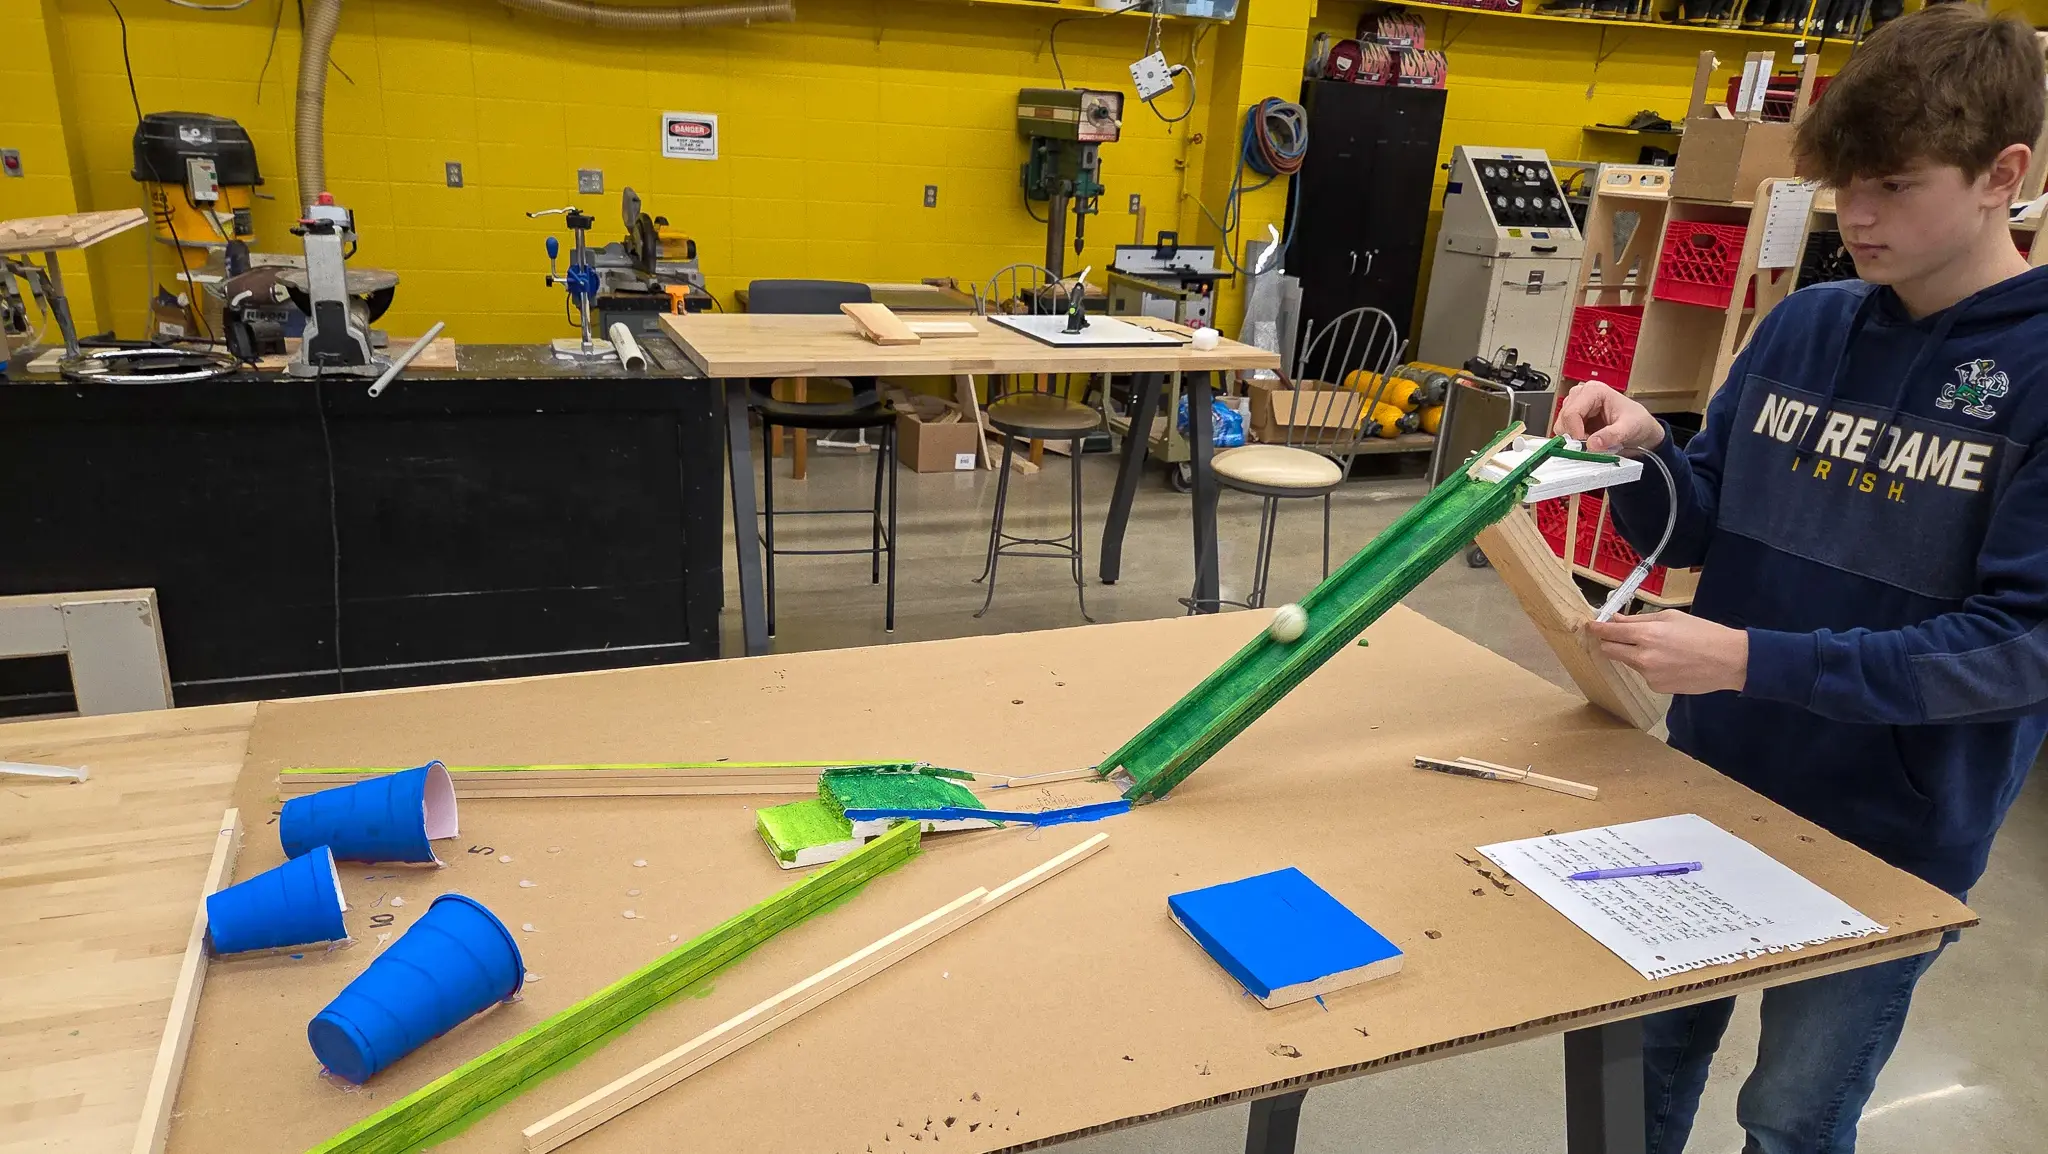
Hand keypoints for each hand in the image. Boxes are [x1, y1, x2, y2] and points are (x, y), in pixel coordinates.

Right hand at [1556, 382, 1664, 453]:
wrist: (1642, 429)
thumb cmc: (1638, 422)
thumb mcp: (1629, 428)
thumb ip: (1611, 436)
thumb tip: (1592, 444)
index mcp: (1594, 391)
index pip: (1572, 412)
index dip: (1575, 431)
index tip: (1585, 445)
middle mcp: (1582, 395)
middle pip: (1563, 419)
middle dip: (1574, 436)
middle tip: (1590, 444)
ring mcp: (1577, 406)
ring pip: (1561, 426)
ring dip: (1574, 438)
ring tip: (1593, 441)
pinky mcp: (1575, 418)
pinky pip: (1565, 432)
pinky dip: (1574, 440)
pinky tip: (1589, 440)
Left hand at [1582, 610, 1747, 694]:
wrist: (1728, 660)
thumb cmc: (1702, 633)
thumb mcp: (1670, 618)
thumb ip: (1638, 620)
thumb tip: (1615, 619)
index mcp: (1645, 635)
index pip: (1608, 633)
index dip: (1596, 628)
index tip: (1589, 626)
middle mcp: (1642, 657)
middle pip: (1609, 650)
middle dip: (1610, 642)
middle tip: (1619, 636)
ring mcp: (1648, 675)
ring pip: (1628, 662)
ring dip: (1634, 655)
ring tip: (1662, 649)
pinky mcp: (1656, 687)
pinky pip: (1644, 675)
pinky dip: (1650, 667)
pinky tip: (1671, 663)